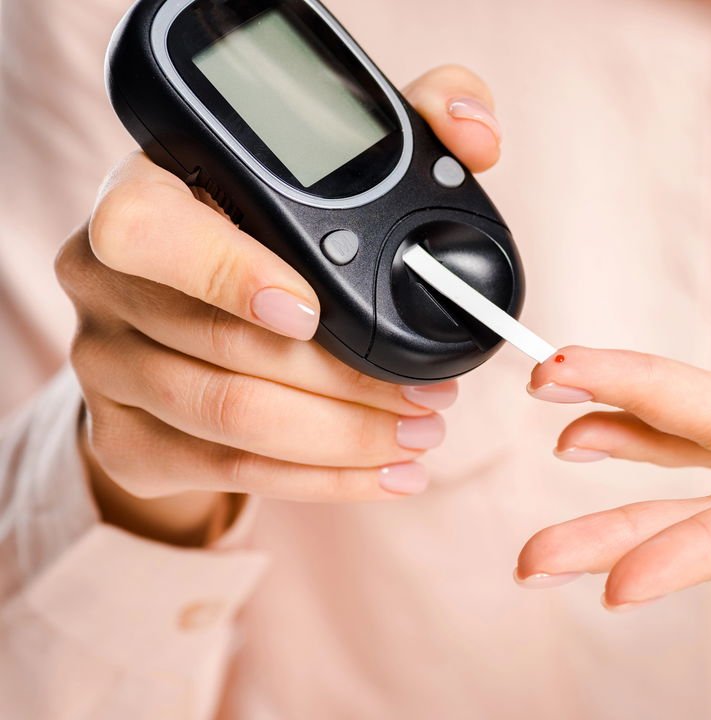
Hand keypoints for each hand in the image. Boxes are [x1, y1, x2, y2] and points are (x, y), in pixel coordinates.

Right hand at [57, 66, 501, 545]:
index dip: (228, 274)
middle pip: (222, 347)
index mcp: (144, 195)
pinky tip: (386, 475)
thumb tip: (476, 135)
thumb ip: (413, 126)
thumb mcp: (332, 163)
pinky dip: (323, 481)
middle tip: (432, 394)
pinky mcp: (129, 441)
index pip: (148, 233)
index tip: (313, 311)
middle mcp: (106, 282)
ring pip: (233, 419)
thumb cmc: (272, 226)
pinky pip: (232, 473)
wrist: (192, 305)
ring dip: (346, 436)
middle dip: (347, 380)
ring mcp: (109, 367)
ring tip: (423, 432)